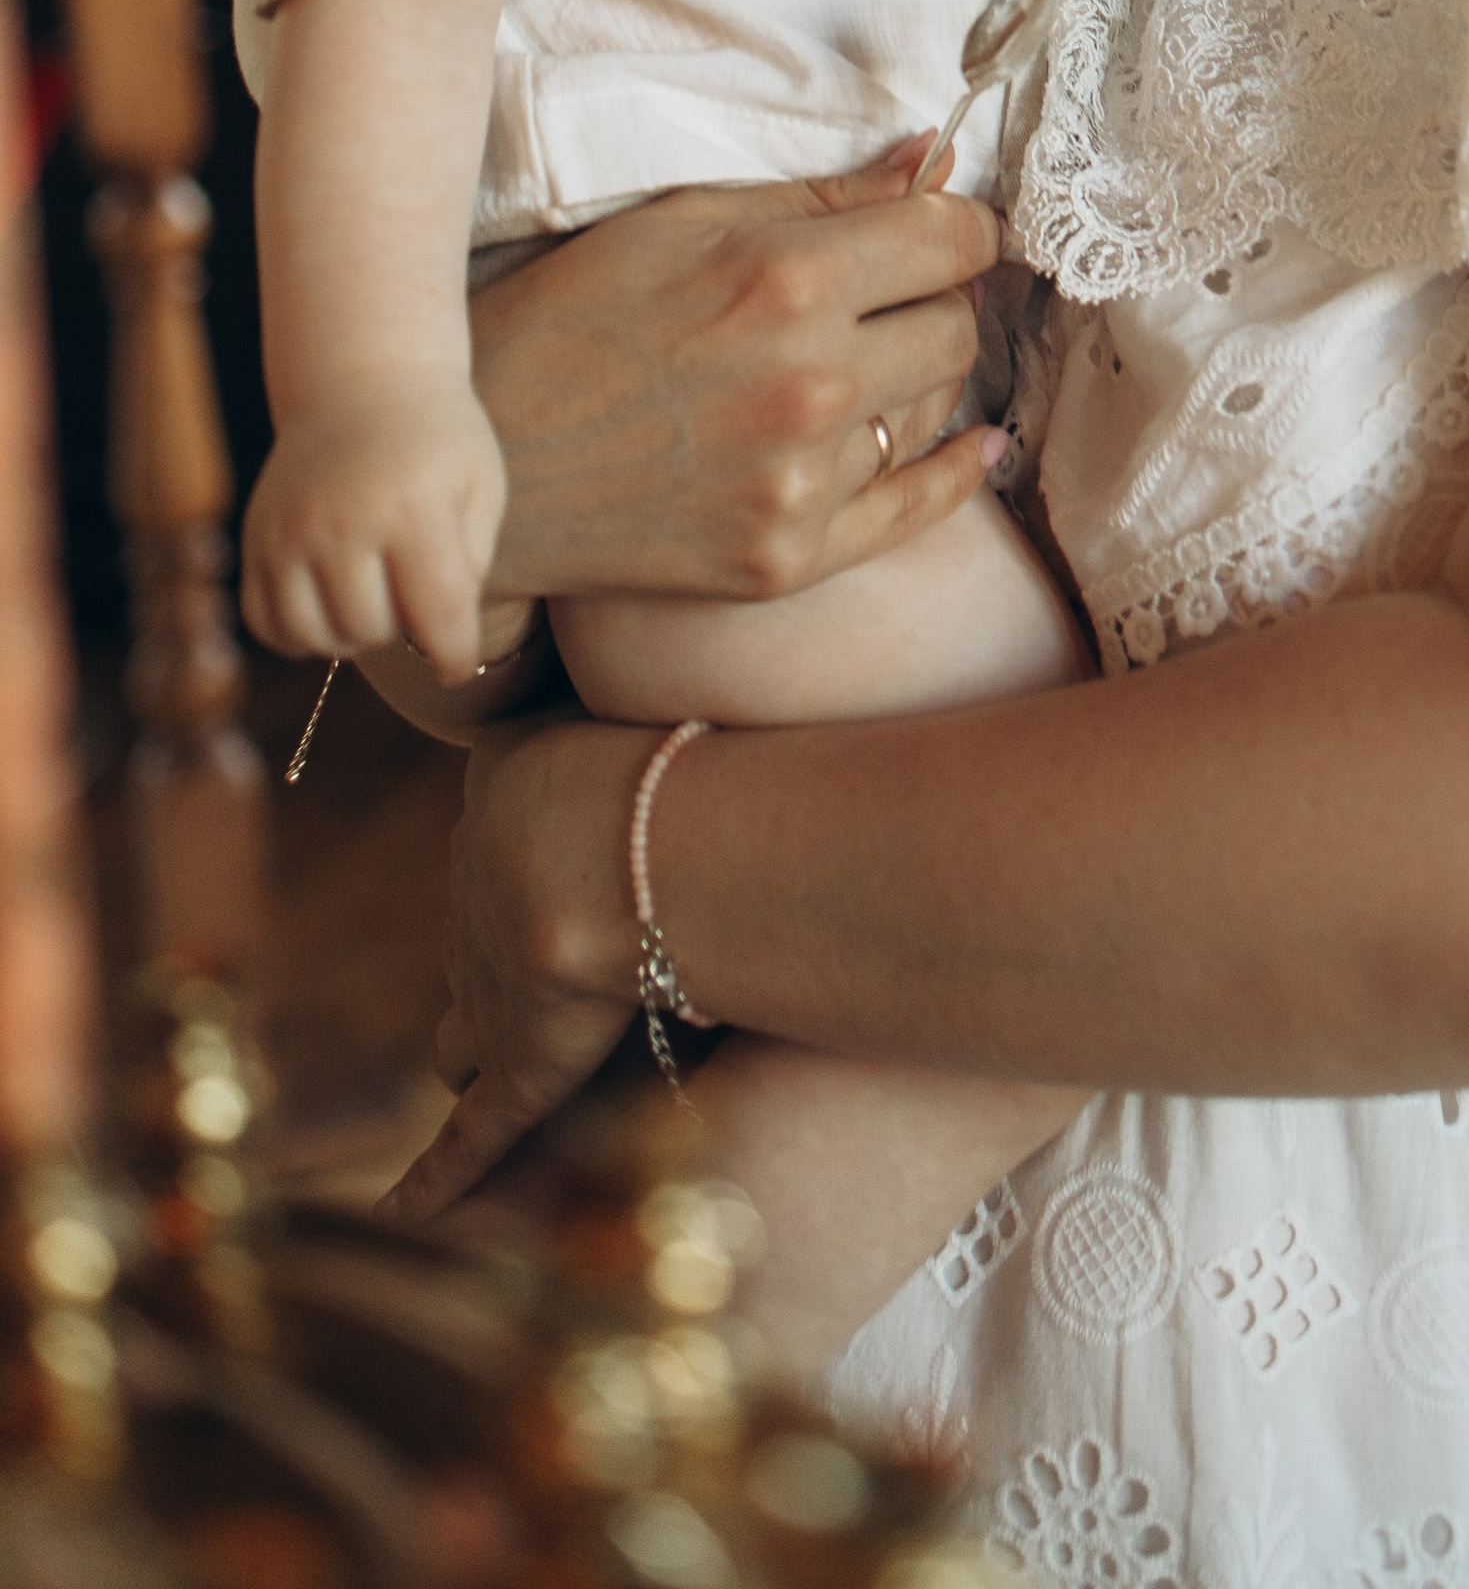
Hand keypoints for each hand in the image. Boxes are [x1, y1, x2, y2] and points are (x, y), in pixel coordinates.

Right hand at [243, 380, 507, 678]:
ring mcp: (289, 530)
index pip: (438, 616)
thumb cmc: (436, 442)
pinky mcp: (256, 538)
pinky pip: (266, 623)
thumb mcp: (480, 487)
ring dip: (351, 636)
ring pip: (314, 637)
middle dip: (403, 630)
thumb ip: (471, 565)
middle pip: (372, 631)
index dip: (455, 657)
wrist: (362, 382)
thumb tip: (440, 637)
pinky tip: (330, 604)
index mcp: (412, 508)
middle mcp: (342, 521)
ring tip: (375, 599)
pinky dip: (299, 632)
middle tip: (414, 596)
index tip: (457, 667)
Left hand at [378, 707, 646, 1224]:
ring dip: (471, 1039)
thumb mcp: (634, 692)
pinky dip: (431, 1180)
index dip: (531, 834)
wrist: (613, 849)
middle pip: (479, 925)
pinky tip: (393, 1210)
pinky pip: (468, 1142)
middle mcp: (481, 891)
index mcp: (507, 797)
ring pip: (468, 1024)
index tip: (553, 835)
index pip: (504, 820)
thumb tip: (721, 613)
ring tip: (468, 1060)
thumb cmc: (650, 760)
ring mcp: (497, 983)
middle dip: (497, 939)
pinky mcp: (522, 1071)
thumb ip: (646, 682)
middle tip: (531, 947)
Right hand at [468, 147, 1003, 606]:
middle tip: (897, 294)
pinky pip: (916, 507)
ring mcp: (803, 482)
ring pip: (937, 409)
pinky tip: (975, 448)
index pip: (950, 240)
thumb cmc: (573, 316)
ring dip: (920, 375)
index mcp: (788, 280)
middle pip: (955, 326)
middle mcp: (812, 383)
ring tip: (874, 357)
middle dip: (937, 298)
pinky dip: (954, 470)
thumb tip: (926, 165)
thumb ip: (820, 197)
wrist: (486, 458)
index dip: (960, 225)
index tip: (948, 228)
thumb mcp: (684, 220)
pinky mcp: (788, 558)